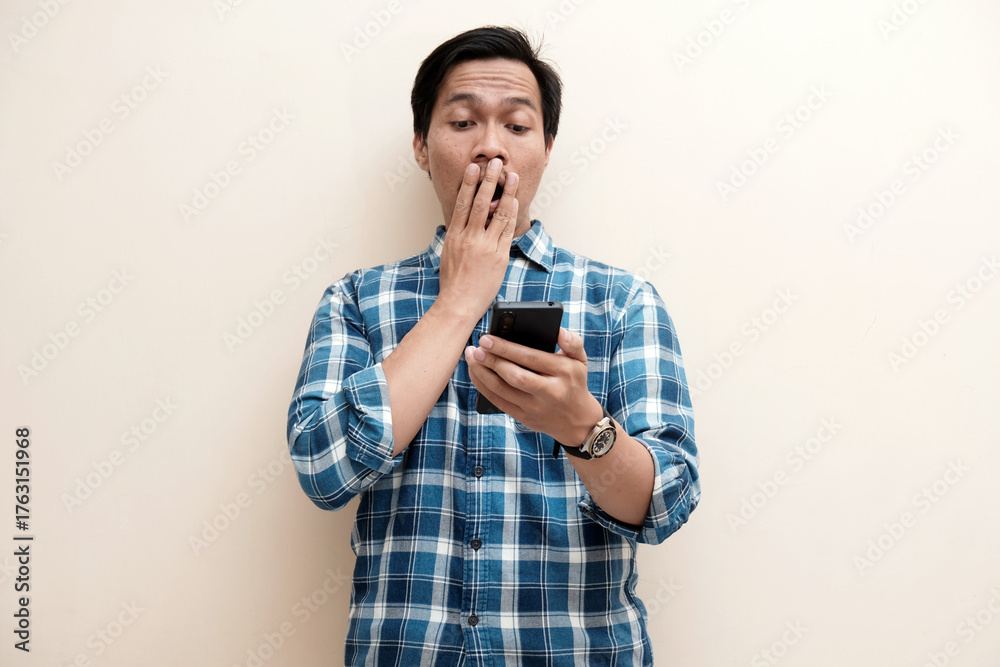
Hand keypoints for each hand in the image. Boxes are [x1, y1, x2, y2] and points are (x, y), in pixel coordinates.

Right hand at [437, 158, 518, 321]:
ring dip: (506, 192)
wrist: (459, 304)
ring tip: (511, 177)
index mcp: (454, 236)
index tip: (473, 168)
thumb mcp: (448, 253)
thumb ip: (457, 235)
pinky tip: (515, 201)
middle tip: (495, 163)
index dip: (469, 183)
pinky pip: (507, 230)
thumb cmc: (453, 282)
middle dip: (489, 180)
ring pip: (498, 213)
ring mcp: (485, 247)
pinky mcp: (499, 256)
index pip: (462, 203)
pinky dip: (512, 214)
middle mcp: (470, 238)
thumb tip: (463, 220)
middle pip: (480, 202)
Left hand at [464, 327, 602, 445]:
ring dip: (482, 373)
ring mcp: (535, 407)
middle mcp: (549, 391)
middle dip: (491, 361)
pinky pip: (498, 402)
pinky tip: (476, 374)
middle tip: (475, 349)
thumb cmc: (575, 383)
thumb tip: (558, 330)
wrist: (578, 422)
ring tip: (471, 358)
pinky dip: (483, 387)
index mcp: (563, 372)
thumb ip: (573, 342)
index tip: (486, 338)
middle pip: (514, 375)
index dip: (506, 348)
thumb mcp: (581, 361)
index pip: (530, 358)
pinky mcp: (524, 417)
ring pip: (502, 390)